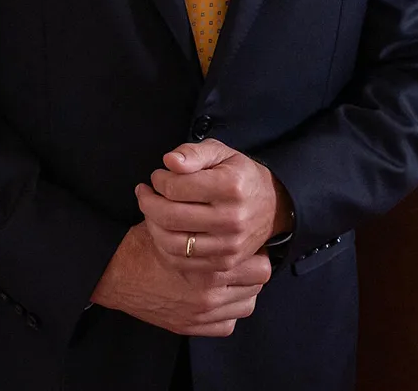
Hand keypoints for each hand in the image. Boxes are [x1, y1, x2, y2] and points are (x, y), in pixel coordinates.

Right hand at [90, 223, 272, 336]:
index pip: (261, 263)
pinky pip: (226, 325)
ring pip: (247, 305)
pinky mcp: (190, 327)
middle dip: (252, 270)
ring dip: (242, 292)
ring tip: (231, 279)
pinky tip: (217, 299)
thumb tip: (227, 209)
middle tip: (242, 260)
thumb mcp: (175, 223)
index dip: (256, 251)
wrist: (114, 273)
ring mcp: (201, 314)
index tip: (247, 244)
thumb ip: (204, 222)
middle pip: (257, 285)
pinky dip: (225, 314)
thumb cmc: (142, 244)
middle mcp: (210, 293)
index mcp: (209, 265)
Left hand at [137, 140, 288, 274]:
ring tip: (151, 211)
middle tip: (145, 192)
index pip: (175, 187)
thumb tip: (169, 162)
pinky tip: (162, 230)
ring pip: (171, 242)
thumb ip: (193, 153)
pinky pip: (181, 262)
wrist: (272, 207)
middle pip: (169, 216)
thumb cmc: (238, 176)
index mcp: (231, 187)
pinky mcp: (224, 263)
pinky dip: (163, 247)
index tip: (158, 176)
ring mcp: (229, 245)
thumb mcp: (220, 153)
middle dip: (147, 202)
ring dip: (151, 225)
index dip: (158, 179)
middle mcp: (232, 219)